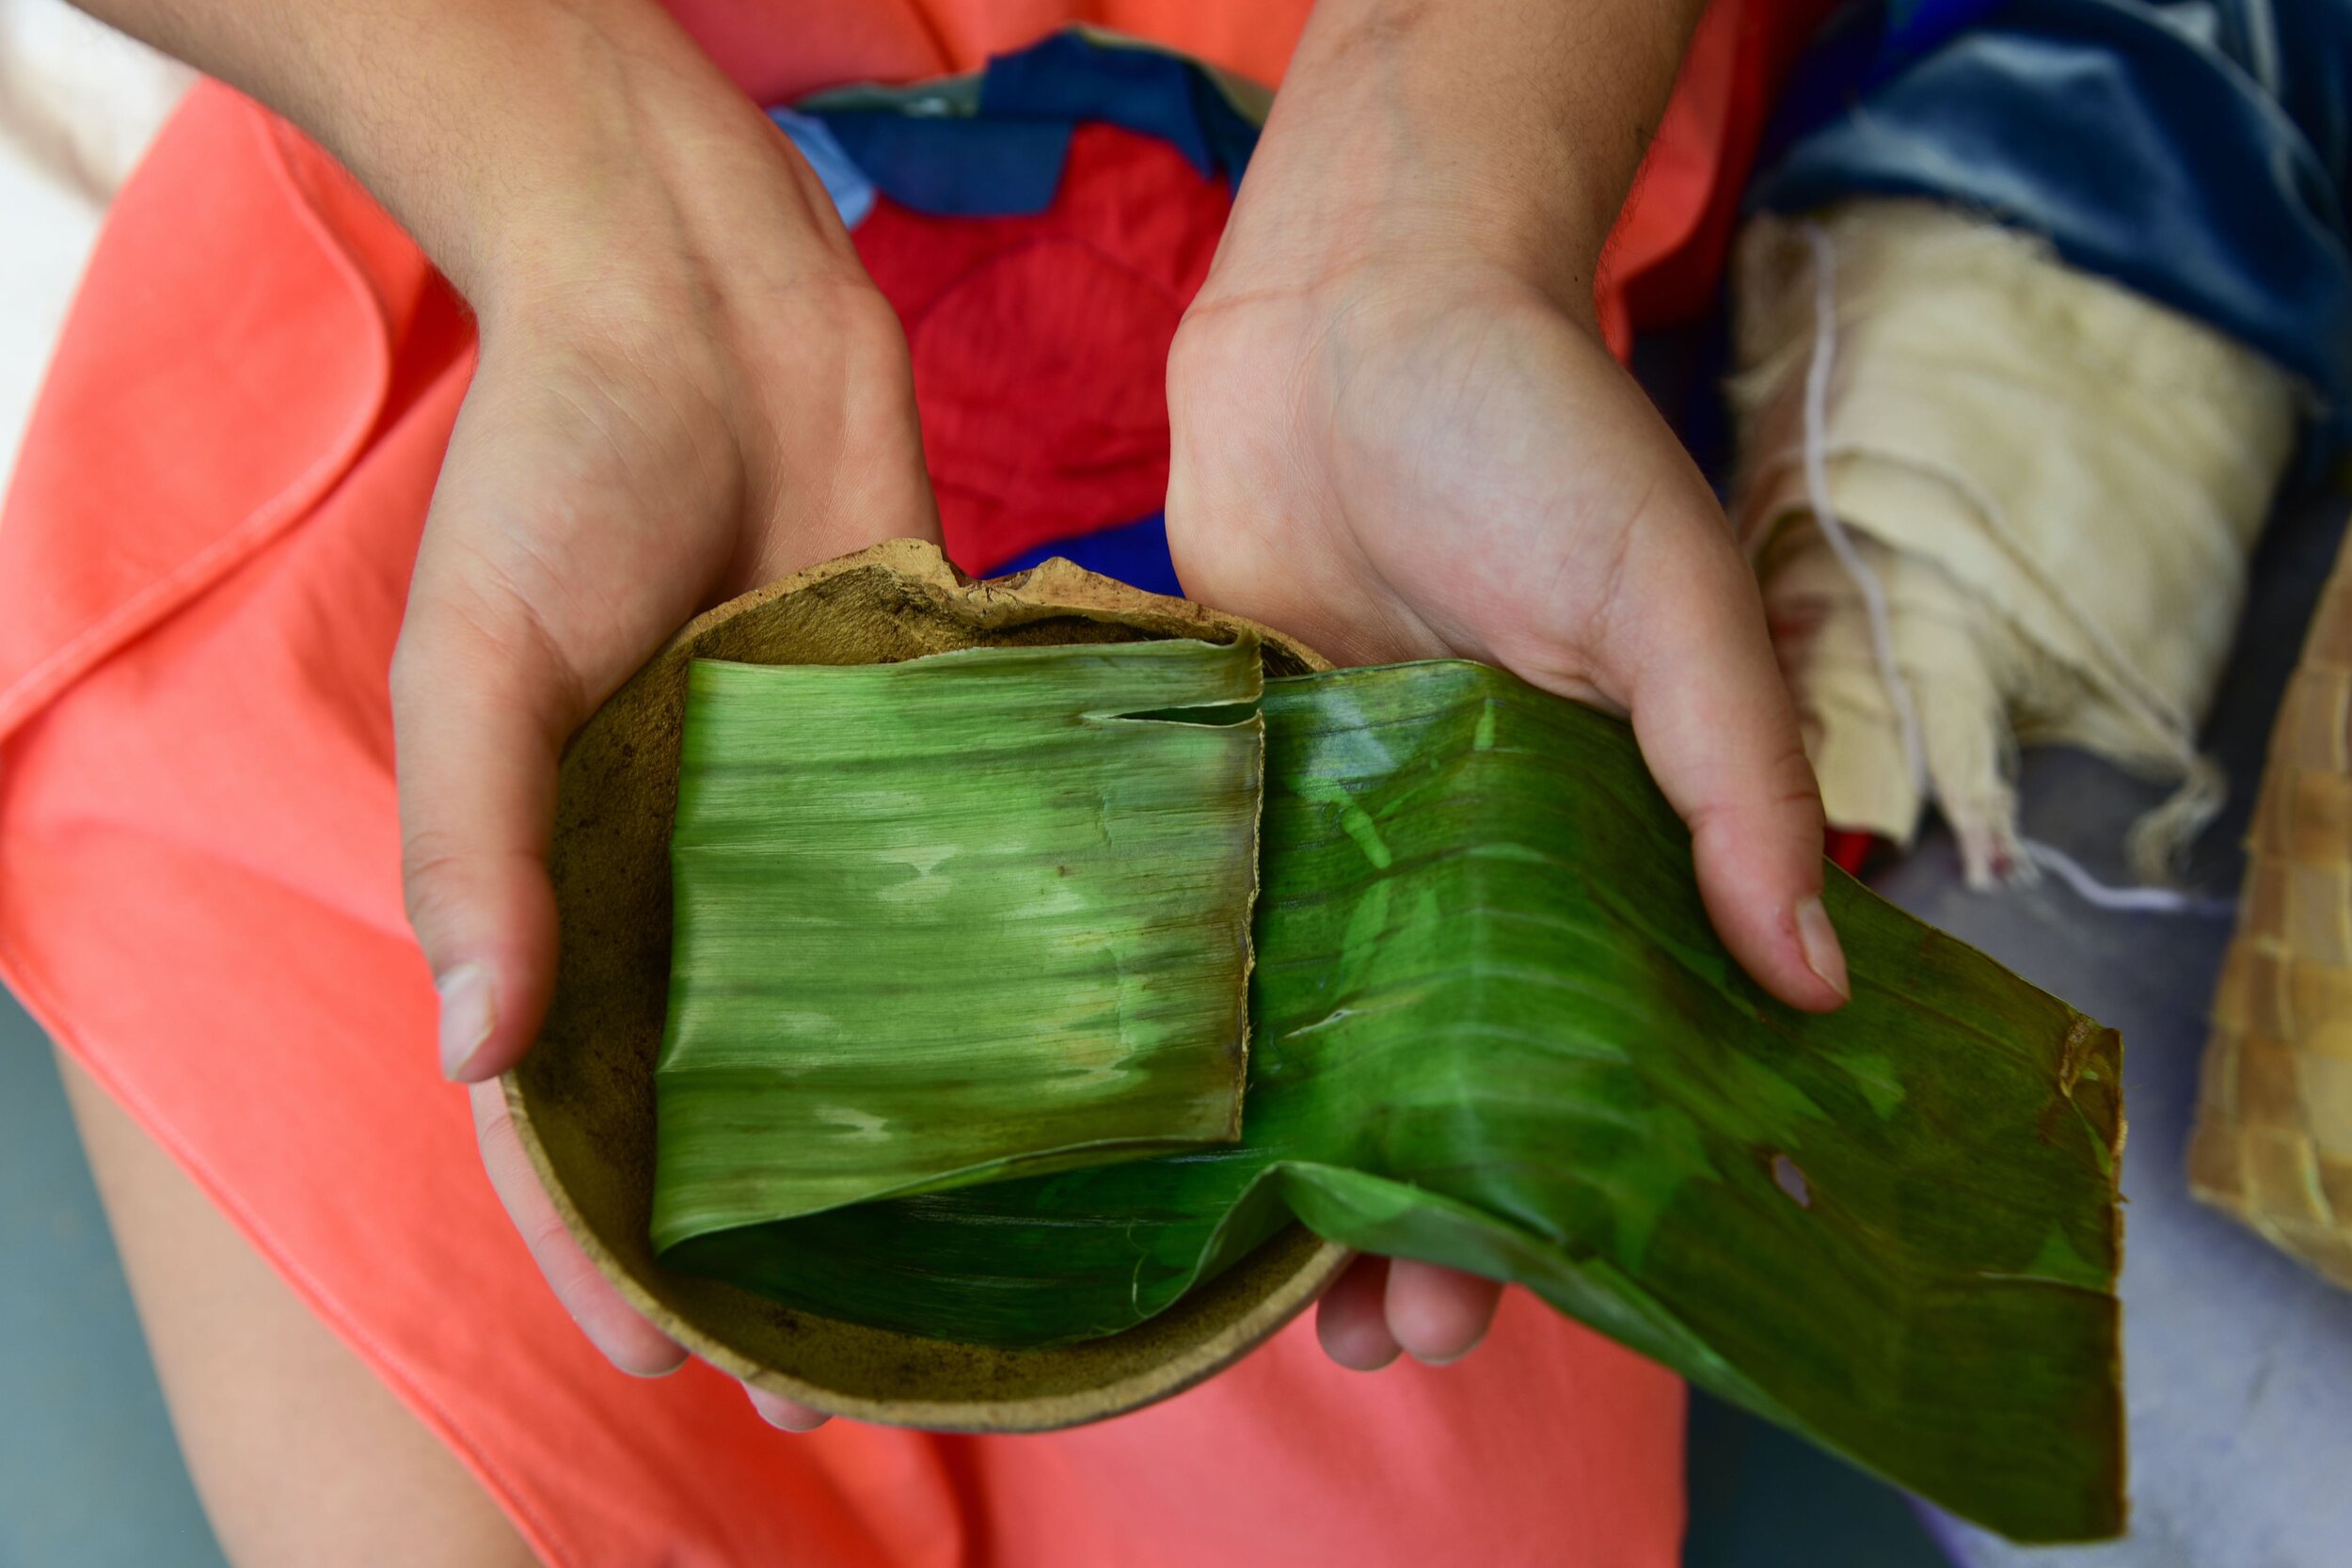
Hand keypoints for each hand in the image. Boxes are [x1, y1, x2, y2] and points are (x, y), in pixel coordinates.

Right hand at [378, 15, 935, 1431]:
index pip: (562, 1103)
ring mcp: (804, 819)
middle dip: (763, 1236)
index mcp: (558, 874)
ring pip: (848, 1015)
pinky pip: (951, 881)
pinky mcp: (913, 743)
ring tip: (954, 1273)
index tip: (664, 1358)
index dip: (601, 1240)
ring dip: (889, 1144)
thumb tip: (480, 1052)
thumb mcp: (475, 658)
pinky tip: (1053, 1072)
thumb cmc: (554, 468)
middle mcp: (685, 873)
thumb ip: (472, 846)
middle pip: (718, 1093)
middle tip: (839, 1371)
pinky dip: (987, 976)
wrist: (706, 298)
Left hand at [1165, 0, 1842, 1372]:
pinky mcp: (1235, 792)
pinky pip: (1220, 940)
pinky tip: (1170, 1132)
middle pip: (1451, 1079)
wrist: (1350, 314)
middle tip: (1380, 1342)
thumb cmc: (1536, 434)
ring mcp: (1343, 837)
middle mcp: (1471, 865)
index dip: (1580, 1179)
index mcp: (1601, 841)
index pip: (1605, 1050)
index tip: (1539, 1295)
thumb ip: (1731, 775)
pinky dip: (1205, 1034)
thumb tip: (1814, 976)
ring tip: (1272, 1291)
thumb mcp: (1666, 594)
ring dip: (1303, 1165)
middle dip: (1422, 1215)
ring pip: (1326, 1042)